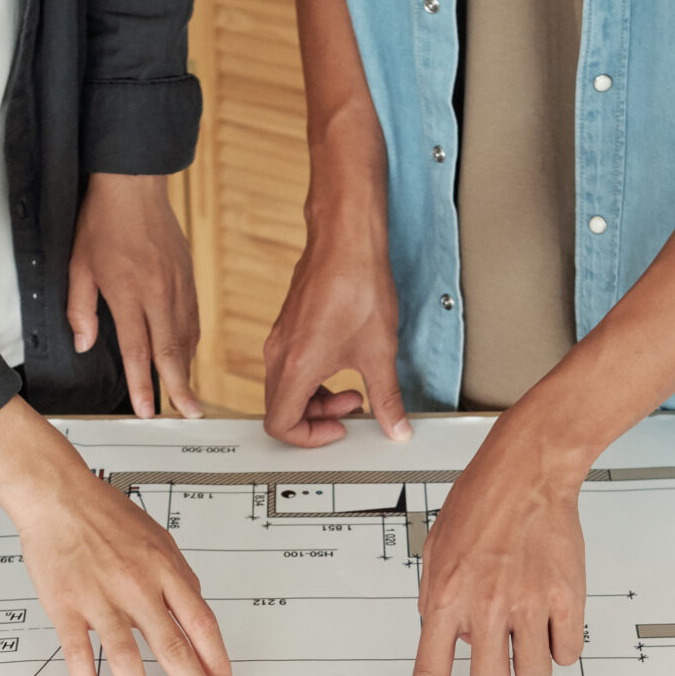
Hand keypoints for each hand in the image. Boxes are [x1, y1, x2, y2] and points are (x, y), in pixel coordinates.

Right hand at [0, 398, 231, 675]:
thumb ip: (179, 578)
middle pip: (174, 648)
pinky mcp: (66, 605)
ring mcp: (101, 598)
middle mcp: (137, 586)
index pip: (201, 623)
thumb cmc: (107, 515)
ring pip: (126, 656)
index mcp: (165, 570)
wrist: (58, 497)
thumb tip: (195, 614)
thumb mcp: (159, 539)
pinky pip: (78, 651)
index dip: (217, 659)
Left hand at [67, 173, 201, 419]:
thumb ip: (80, 309)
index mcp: (129, 293)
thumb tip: (84, 344)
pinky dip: (191, 343)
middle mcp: (159, 293)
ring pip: (187, 338)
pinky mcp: (188, 278)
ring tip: (187, 393)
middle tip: (190, 413)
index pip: (137, 350)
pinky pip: (193, 319)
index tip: (147, 410)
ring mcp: (178, 286)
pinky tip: (187, 355)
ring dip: (187, 369)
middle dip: (180, 388)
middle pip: (171, 352)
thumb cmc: (103, 222)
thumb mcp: (78, 266)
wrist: (134, 185)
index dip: (142, 384)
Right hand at [267, 0, 411, 448]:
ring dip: (317, 397)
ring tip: (353, 389)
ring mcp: (280, 338)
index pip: (279, 425)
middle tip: (352, 410)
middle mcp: (279, 354)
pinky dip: (314, 376)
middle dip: (317, 418)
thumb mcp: (380, 354)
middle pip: (281, 407)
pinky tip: (345, 362)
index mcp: (295, 368)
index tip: (338, 431)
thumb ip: (386, 399)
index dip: (308, 438)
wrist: (348, 237)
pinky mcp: (288, 324)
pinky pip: (290, 364)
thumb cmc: (357, 284)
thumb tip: (395, 426)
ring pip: (285, 386)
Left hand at [409, 419, 587, 675]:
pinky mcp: (567, 600)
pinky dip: (559, 643)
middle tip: (497, 646)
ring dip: (529, 661)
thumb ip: (437, 604)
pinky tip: (551, 610)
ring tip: (526, 620)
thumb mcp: (436, 554)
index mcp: (443, 600)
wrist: (528, 471)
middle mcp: (484, 608)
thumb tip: (447, 645)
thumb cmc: (481, 505)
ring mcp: (528, 606)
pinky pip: (565, 655)